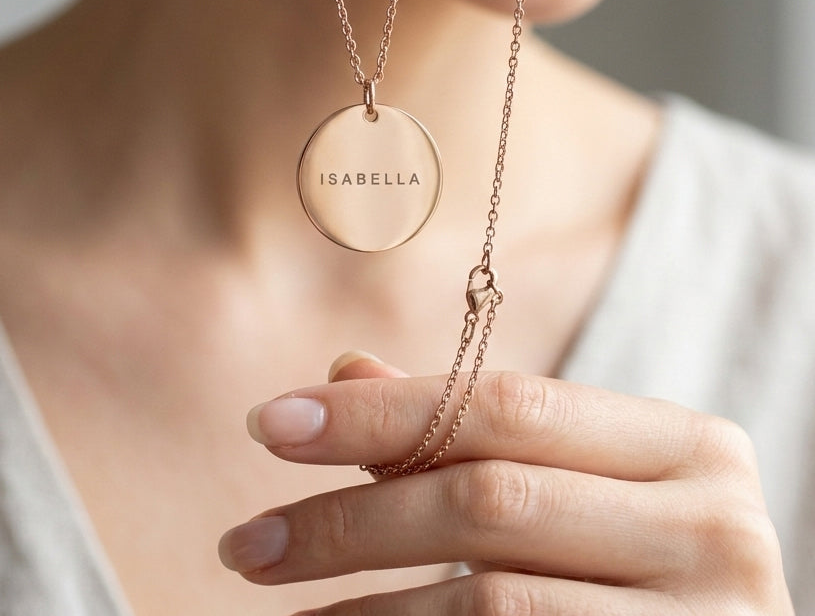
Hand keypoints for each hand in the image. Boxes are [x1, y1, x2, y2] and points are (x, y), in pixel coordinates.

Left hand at [219, 352, 793, 614]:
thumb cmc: (631, 561)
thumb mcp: (566, 481)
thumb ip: (464, 427)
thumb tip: (344, 369)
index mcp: (686, 445)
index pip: (508, 406)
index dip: (381, 412)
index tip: (270, 425)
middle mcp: (714, 526)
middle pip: (489, 498)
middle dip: (349, 517)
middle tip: (247, 542)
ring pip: (490, 597)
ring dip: (361, 603)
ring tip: (279, 597)